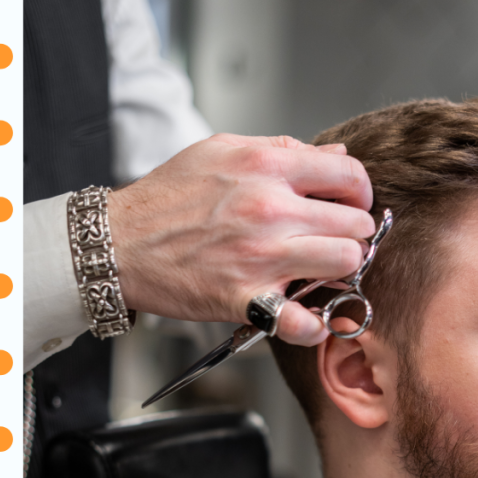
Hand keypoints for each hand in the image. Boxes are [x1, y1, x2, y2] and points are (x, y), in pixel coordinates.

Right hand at [108, 133, 374, 345]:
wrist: (119, 242)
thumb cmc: (166, 199)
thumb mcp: (221, 151)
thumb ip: (283, 150)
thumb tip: (335, 159)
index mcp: (266, 166)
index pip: (350, 176)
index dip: (358, 194)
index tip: (349, 206)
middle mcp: (270, 208)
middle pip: (355, 224)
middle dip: (351, 234)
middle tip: (334, 243)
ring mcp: (261, 256)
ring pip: (345, 264)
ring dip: (339, 273)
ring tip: (321, 273)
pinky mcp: (246, 298)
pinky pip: (303, 322)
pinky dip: (314, 327)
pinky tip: (310, 320)